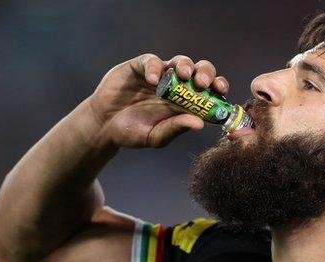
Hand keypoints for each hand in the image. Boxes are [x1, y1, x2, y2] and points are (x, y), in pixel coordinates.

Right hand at [83, 54, 229, 148]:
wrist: (103, 126)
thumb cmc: (132, 133)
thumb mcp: (155, 136)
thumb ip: (175, 129)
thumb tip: (199, 124)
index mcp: (186, 102)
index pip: (210, 91)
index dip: (218, 88)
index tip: (221, 92)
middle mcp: (177, 86)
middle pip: (200, 71)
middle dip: (206, 74)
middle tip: (203, 83)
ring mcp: (159, 74)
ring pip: (180, 61)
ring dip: (185, 65)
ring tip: (183, 75)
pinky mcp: (139, 67)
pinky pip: (151, 61)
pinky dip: (154, 67)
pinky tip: (152, 80)